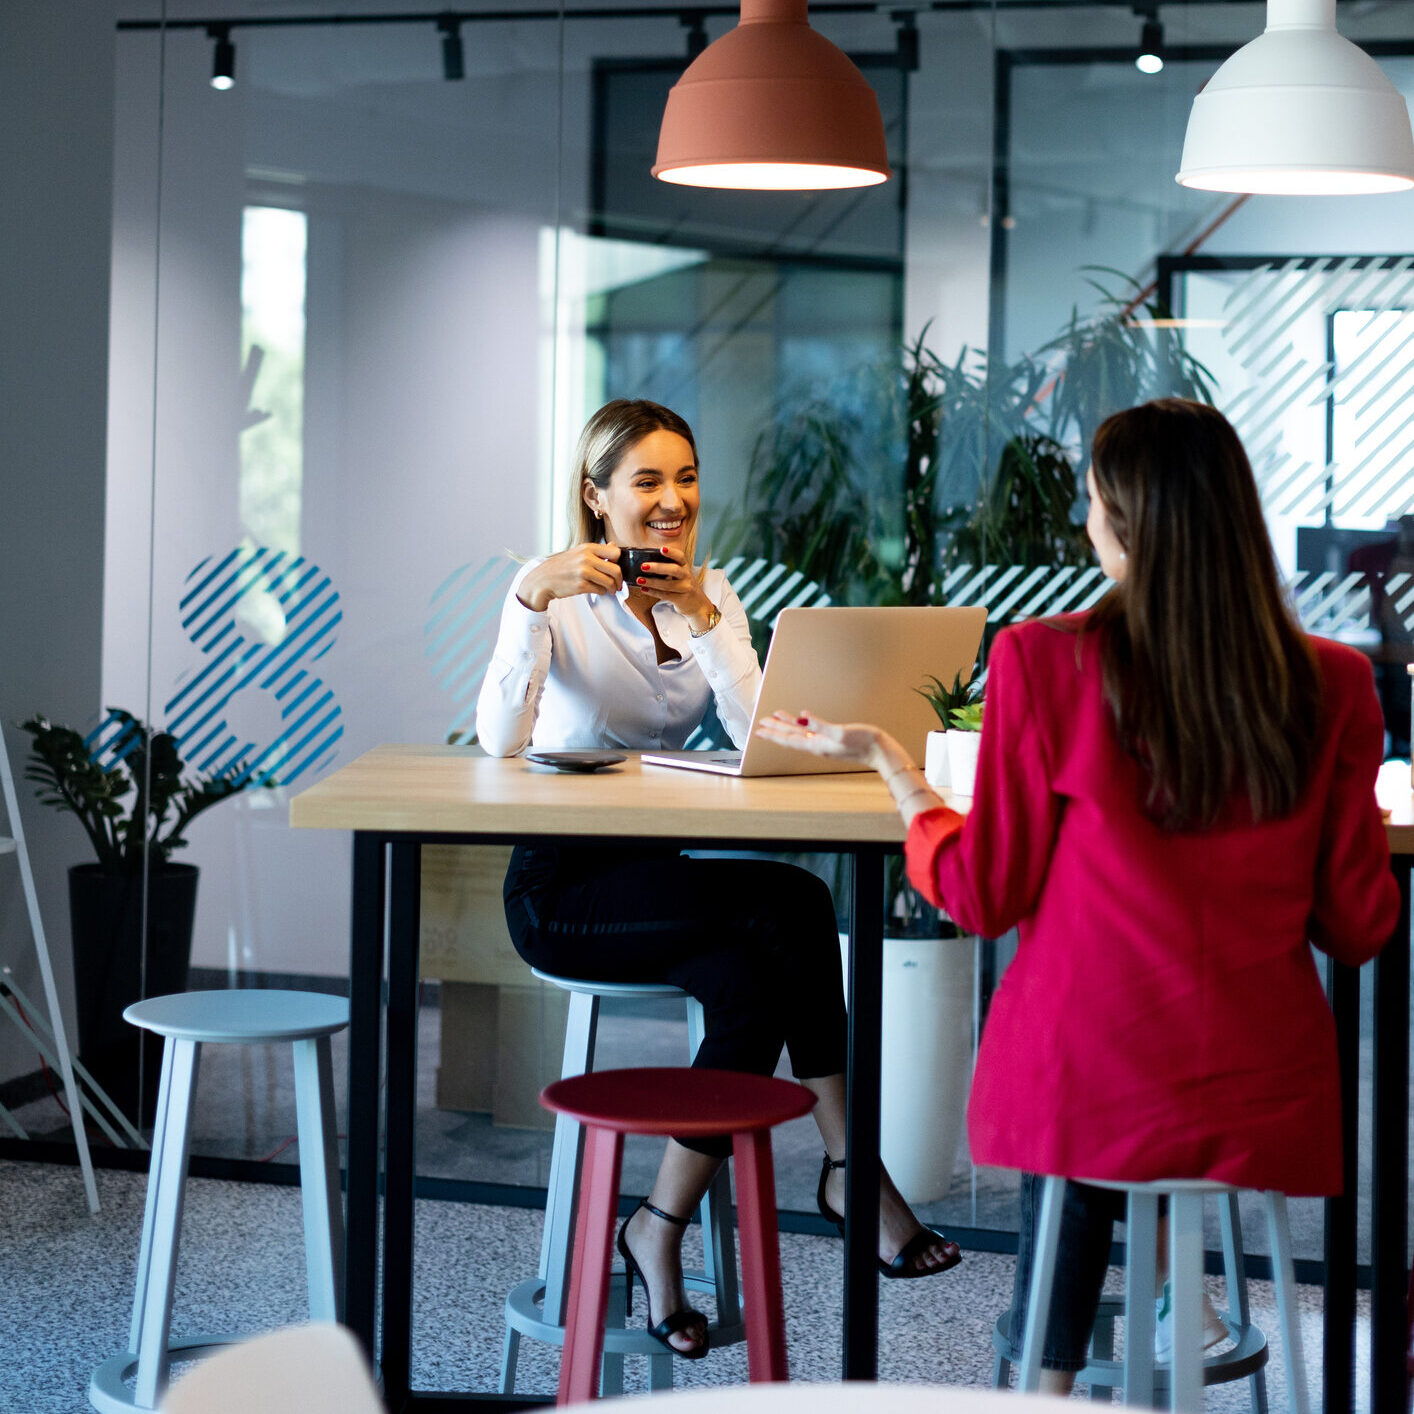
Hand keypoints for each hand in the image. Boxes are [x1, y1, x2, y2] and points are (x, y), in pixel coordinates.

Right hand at [517, 544, 621, 611]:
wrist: (544, 579)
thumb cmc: (562, 566)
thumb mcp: (578, 552)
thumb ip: (597, 551)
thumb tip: (614, 546)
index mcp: (587, 548)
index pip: (615, 552)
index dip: (618, 561)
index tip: (616, 567)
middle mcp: (586, 558)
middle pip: (615, 570)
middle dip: (619, 579)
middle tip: (618, 583)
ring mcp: (583, 572)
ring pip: (609, 582)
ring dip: (612, 588)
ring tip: (609, 589)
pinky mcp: (580, 586)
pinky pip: (600, 590)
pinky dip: (601, 592)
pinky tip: (596, 590)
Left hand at [629, 546, 714, 629]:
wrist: (697, 604)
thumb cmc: (683, 585)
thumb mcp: (680, 575)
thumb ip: (668, 568)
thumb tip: (646, 564)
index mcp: (685, 566)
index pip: (680, 557)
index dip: (672, 552)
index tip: (662, 549)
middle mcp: (687, 576)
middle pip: (674, 570)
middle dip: (658, 567)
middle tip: (643, 566)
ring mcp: (685, 588)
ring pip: (668, 585)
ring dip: (652, 582)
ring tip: (640, 580)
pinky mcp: (681, 599)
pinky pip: (666, 596)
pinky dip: (654, 592)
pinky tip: (644, 589)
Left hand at [755, 710, 882, 764]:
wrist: (881, 752)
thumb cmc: (864, 742)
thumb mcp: (840, 732)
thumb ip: (820, 725)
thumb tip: (801, 716)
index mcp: (816, 745)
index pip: (789, 739)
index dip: (773, 734)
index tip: (758, 731)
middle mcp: (817, 745)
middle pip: (790, 736)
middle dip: (775, 729)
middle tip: (760, 722)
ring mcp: (824, 742)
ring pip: (800, 733)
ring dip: (786, 725)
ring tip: (774, 718)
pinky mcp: (832, 739)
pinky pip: (811, 731)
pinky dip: (802, 725)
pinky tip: (800, 719)